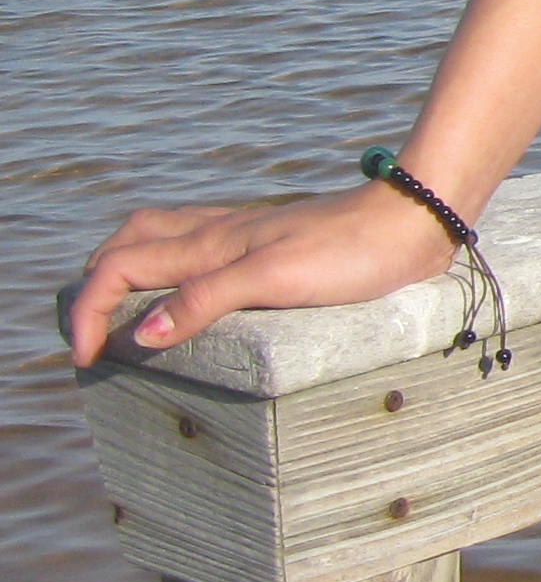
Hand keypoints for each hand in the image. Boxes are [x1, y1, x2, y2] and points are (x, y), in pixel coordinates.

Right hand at [60, 181, 454, 369]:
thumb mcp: (274, 279)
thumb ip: (207, 300)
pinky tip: (187, 293)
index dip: (87, 312)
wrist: (411, 222)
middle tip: (90, 331)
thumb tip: (142, 335)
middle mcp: (215, 234)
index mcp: (208, 244)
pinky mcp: (268, 244)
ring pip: (158, 238)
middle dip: (95, 283)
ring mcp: (242, 235)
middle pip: (127, 245)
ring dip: (128, 269)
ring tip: (122, 311)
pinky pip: (196, 246)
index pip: (117, 269)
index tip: (88, 358)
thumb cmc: (349, 253)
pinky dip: (170, 267)